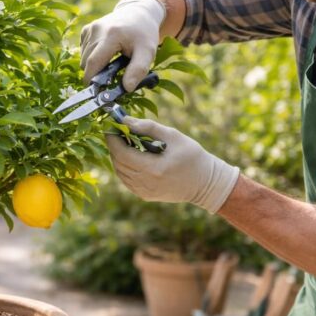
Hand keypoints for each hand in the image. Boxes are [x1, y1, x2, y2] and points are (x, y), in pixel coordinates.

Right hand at [80, 0, 164, 91]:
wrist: (138, 13)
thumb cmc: (144, 35)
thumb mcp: (148, 52)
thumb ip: (138, 70)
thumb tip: (127, 88)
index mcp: (111, 35)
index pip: (93, 62)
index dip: (91, 80)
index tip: (97, 93)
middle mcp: (97, 30)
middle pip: (86, 62)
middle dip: (94, 75)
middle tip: (110, 79)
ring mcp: (90, 28)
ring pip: (83, 58)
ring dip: (94, 66)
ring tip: (111, 63)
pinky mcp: (86, 29)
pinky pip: (83, 51)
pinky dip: (91, 57)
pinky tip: (105, 53)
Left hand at [106, 117, 239, 212]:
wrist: (205, 183)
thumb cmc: (192, 156)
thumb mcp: (173, 136)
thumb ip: (147, 127)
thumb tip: (125, 120)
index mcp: (153, 169)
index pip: (122, 153)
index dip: (112, 138)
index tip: (111, 125)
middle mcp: (146, 183)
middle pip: (118, 162)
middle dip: (114, 145)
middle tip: (118, 131)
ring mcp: (144, 192)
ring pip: (120, 172)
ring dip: (118, 156)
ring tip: (126, 141)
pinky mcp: (145, 195)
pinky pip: (126, 180)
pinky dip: (124, 167)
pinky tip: (132, 156)